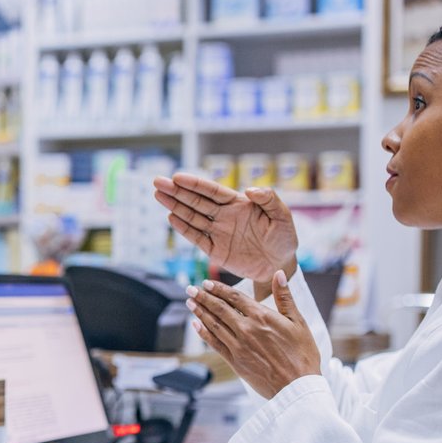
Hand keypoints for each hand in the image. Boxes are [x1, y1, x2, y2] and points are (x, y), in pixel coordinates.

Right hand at [155, 173, 298, 283]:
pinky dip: (184, 229)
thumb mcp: (283, 216)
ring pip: (192, 217)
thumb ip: (269, 199)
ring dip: (175, 206)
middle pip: (196, 201)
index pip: (212, 191)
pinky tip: (171, 218)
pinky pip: (197, 238)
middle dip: (177, 191)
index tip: (178, 177)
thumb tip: (250, 188)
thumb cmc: (284, 238)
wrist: (280, 265)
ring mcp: (218, 233)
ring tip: (158, 195)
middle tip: (157, 181)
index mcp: (239, 204)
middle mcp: (224, 216)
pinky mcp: (215, 250)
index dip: (195, 184)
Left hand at [186, 273, 319, 398]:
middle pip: (220, 309)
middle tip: (191, 289)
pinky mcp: (235, 361)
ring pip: (214, 324)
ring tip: (190, 303)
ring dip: (200, 312)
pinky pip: (215, 343)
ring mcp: (239, 346)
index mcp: (262, 317)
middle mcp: (247, 329)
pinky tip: (196, 325)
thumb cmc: (302, 355)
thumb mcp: (298, 323)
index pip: (234, 297)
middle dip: (203, 297)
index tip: (207, 283)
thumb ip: (285, 298)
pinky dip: (204, 333)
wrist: (298, 387)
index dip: (218, 289)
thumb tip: (279, 274)